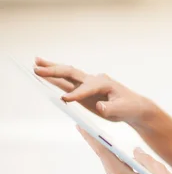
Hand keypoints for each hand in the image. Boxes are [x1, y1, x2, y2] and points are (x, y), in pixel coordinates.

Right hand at [33, 57, 157, 127]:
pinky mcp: (84, 91)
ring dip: (51, 70)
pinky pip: (67, 84)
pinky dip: (55, 79)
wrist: (134, 107)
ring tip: (36, 64)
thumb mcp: (123, 109)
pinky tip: (45, 76)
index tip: (64, 100)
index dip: (76, 94)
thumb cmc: (130, 107)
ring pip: (67, 75)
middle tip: (37, 67)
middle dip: (55, 71)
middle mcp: (94, 80)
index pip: (87, 88)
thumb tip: (100, 107)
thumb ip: (111, 108)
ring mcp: (88, 84)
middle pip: (72, 73)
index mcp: (104, 83)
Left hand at [76, 125, 171, 173]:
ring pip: (113, 171)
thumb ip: (142, 157)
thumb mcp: (157, 167)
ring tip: (105, 142)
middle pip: (106, 162)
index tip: (81, 127)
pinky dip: (120, 167)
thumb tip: (134, 152)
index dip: (92, 138)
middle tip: (89, 129)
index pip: (103, 153)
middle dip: (99, 146)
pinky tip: (122, 160)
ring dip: (110, 157)